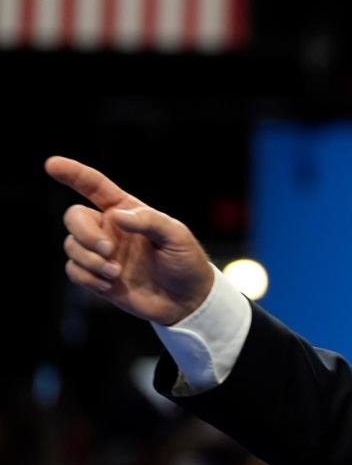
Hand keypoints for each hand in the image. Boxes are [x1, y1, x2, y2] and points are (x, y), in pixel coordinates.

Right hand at [46, 156, 214, 325]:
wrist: (187, 300)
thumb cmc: (185, 261)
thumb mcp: (177, 236)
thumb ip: (150, 222)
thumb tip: (115, 216)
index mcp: (127, 210)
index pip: (95, 187)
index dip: (73, 174)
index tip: (52, 164)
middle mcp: (109, 228)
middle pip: (74, 217)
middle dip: (85, 233)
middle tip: (108, 250)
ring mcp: (102, 253)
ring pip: (71, 246)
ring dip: (90, 260)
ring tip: (116, 273)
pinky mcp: (97, 276)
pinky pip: (73, 270)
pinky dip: (87, 277)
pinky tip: (109, 285)